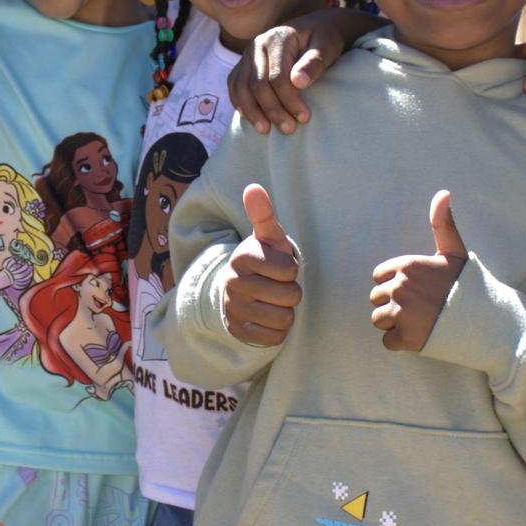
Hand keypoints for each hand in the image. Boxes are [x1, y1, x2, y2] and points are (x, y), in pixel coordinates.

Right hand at [218, 184, 301, 346]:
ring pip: (284, 318)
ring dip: (286, 311)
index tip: (279, 267)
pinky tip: (268, 317)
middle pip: (290, 296)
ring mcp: (234, 308)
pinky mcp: (238, 331)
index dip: (291, 270)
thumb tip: (253, 188)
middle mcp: (234, 282)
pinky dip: (277, 329)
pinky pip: (274, 337)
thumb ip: (263, 214)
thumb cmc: (264, 261)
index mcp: (243, 257)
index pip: (289, 270)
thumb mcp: (268, 238)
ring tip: (273, 301)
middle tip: (277, 286)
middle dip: (291, 292)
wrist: (240, 291)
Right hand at [227, 19, 345, 134]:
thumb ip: (314, 62)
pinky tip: (252, 119)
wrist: (313, 28)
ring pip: (241, 87)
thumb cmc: (323, 39)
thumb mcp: (327, 46)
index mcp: (277, 38)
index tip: (304, 117)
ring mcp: (248, 55)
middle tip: (289, 129)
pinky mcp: (244, 65)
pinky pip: (234, 86)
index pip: (277, 76)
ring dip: (252, 112)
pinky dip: (240, 104)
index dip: (289, 100)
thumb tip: (299, 82)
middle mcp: (257, 45)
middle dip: (272, 110)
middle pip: (257, 84)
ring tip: (266, 130)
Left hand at [369, 190, 468, 351]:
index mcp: (406, 265)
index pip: (378, 277)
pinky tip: (421, 335)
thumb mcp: (455, 251)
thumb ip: (442, 223)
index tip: (417, 290)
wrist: (489, 320)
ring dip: (395, 324)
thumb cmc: (470, 286)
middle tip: (422, 308)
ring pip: (379, 320)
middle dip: (394, 305)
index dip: (395, 285)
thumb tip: (443, 192)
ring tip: (420, 321)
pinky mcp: (407, 339)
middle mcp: (400, 287)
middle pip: (376, 299)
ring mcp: (402, 314)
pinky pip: (388, 342)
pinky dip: (401, 343)